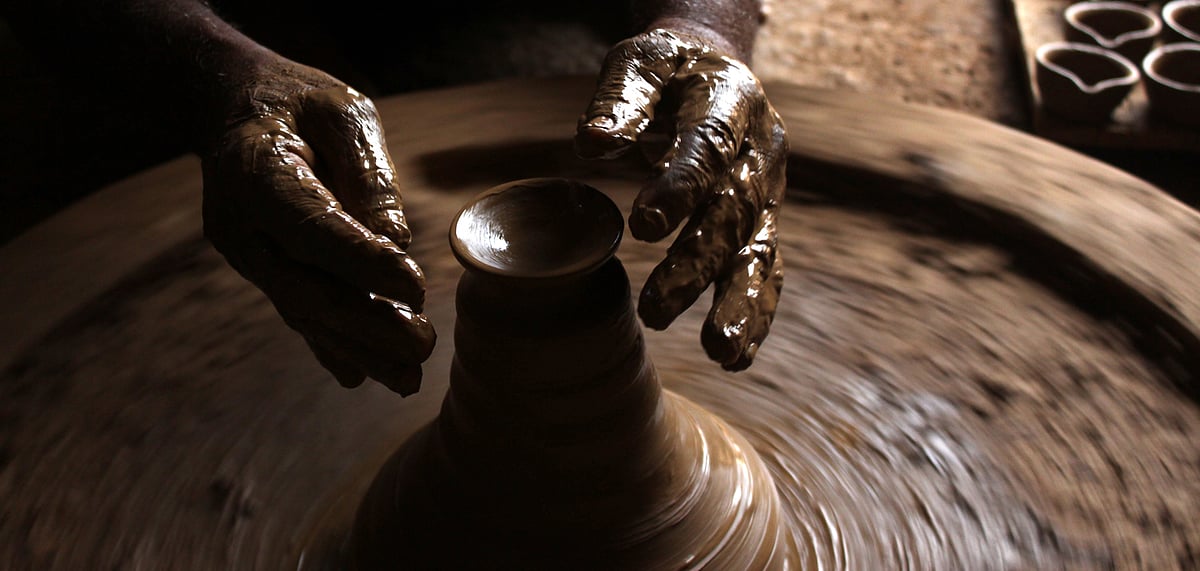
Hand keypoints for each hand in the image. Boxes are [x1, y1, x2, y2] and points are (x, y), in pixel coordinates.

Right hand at [201, 58, 434, 394]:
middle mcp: (243, 227)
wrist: (235, 108)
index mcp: (256, 175)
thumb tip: (397, 241)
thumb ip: (367, 174)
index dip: (363, 263)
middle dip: (366, 325)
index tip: (414, 288)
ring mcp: (248, 255)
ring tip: (408, 379)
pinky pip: (297, 311)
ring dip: (357, 349)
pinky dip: (331, 345)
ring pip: (303, 312)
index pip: (313, 230)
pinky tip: (362, 376)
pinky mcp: (263, 270)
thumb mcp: (341, 112)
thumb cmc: (299, 103)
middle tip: (422, 346)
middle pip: (305, 288)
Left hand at [575, 28, 786, 371]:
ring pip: (761, 252)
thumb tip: (593, 145)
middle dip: (698, 265)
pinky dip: (754, 315)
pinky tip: (736, 358)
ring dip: (741, 305)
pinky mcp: (761, 222)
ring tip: (721, 353)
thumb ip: (621, 99)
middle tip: (656, 311)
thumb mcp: (642, 62)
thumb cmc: (669, 69)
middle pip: (734, 213)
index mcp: (731, 102)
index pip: (709, 147)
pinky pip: (764, 270)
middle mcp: (760, 152)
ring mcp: (767, 192)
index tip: (643, 226)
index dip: (681, 187)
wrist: (715, 68)